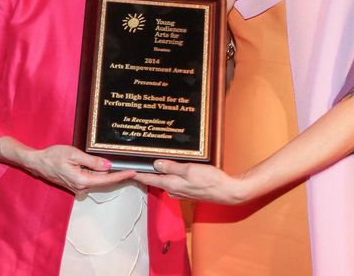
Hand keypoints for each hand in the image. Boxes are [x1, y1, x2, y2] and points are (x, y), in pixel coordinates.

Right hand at [21, 144, 134, 193]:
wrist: (38, 163)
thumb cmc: (53, 156)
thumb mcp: (74, 154)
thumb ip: (92, 161)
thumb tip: (108, 166)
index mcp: (82, 180)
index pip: (106, 180)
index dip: (121, 176)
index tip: (133, 172)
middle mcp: (81, 188)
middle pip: (103, 181)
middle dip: (116, 174)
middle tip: (130, 167)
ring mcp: (78, 188)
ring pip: (97, 180)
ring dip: (106, 173)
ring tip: (117, 165)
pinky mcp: (76, 185)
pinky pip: (90, 179)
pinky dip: (97, 173)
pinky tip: (101, 167)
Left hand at [134, 159, 249, 204]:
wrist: (228, 192)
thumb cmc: (211, 181)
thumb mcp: (190, 170)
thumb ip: (172, 167)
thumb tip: (156, 164)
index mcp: (172, 185)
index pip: (149, 180)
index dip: (137, 174)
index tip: (126, 170)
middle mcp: (174, 190)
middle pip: (155, 180)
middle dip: (146, 172)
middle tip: (137, 162)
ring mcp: (181, 191)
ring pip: (165, 180)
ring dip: (158, 172)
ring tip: (152, 162)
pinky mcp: (188, 190)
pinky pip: (174, 181)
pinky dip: (170, 174)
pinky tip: (172, 168)